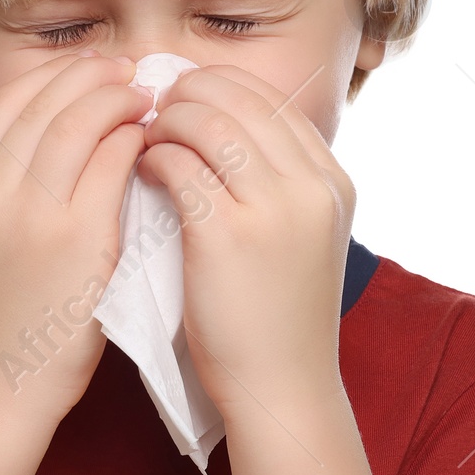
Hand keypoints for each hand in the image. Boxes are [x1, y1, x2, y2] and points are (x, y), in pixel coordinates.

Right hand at [0, 52, 153, 419]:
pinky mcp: (76, 238)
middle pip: (48, 100)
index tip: (91, 69)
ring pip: (81, 121)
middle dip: (96, 77)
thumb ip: (8, 183)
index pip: (11, 98)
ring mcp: (32, 212)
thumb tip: (55, 133)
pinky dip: (135, 141)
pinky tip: (151, 143)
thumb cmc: (2, 313)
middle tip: (131, 74)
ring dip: (121, 100)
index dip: (58, 74)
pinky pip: (112, 163)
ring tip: (148, 101)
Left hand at [136, 64, 353, 416]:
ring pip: (207, 121)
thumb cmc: (278, 318)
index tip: (185, 96)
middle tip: (152, 109)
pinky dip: (153, 157)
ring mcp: (274, 208)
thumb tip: (226, 129)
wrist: (281, 388)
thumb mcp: (303, 238)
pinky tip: (142, 170)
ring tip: (144, 138)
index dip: (219, 85)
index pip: (271, 98)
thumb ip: (281, 185)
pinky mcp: (228, 235)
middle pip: (239, 98)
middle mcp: (312, 185)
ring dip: (166, 121)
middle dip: (187, 93)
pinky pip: (180, 165)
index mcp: (332, 180)